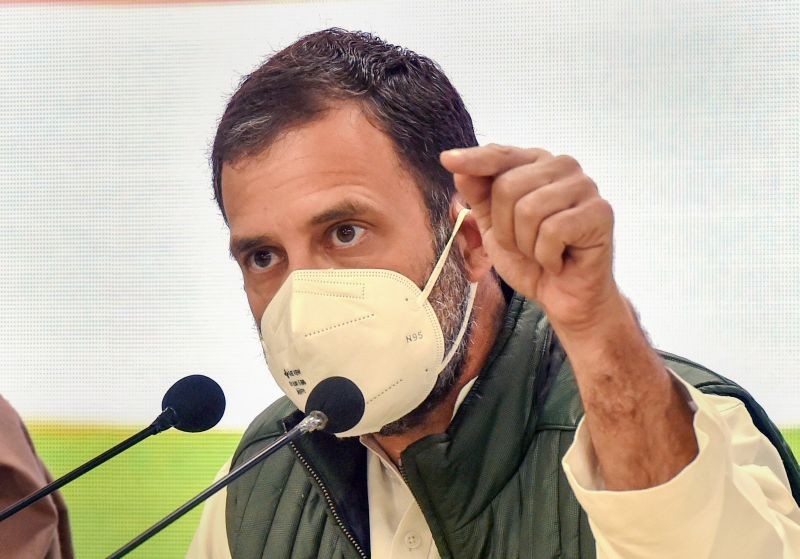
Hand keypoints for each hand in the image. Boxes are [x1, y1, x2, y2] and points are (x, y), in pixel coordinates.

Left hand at [440, 145, 618, 333]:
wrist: (563, 297)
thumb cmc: (531, 259)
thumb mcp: (493, 227)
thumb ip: (478, 195)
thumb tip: (457, 164)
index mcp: (537, 164)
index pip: (501, 155)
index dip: (474, 160)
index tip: (447, 160)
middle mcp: (564, 167)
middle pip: (508, 186)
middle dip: (505, 228)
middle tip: (524, 246)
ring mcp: (585, 187)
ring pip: (529, 210)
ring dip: (526, 244)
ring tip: (541, 253)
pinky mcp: (600, 213)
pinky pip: (553, 231)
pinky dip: (547, 256)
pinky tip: (558, 260)